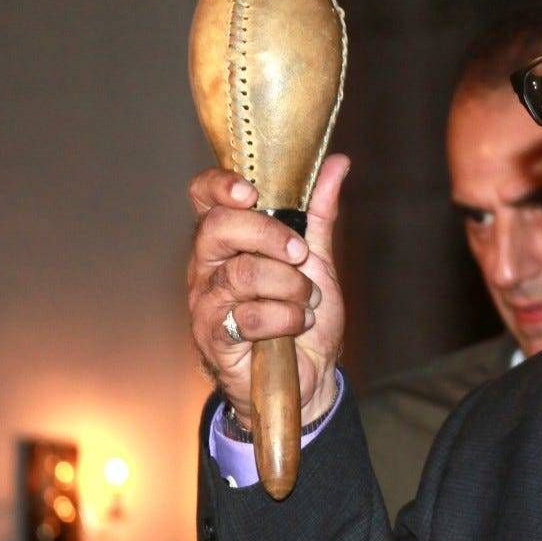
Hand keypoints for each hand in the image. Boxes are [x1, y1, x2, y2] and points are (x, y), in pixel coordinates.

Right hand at [186, 154, 349, 421]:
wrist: (309, 377)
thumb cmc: (303, 317)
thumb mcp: (316, 260)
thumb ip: (319, 213)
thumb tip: (337, 163)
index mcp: (226, 240)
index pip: (204, 197)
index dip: (221, 186)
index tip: (252, 191)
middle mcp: (206, 266)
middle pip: (219, 228)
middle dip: (270, 236)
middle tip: (301, 256)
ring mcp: (206, 302)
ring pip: (242, 274)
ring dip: (289, 287)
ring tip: (306, 302)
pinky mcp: (213, 337)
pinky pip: (249, 316)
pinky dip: (285, 319)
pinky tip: (296, 326)